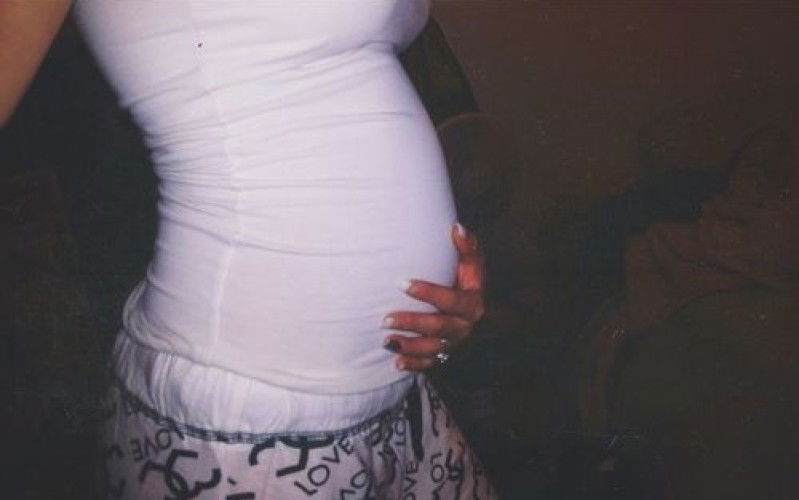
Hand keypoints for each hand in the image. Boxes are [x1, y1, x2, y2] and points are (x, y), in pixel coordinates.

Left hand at [382, 222, 485, 370]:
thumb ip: (466, 246)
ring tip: (386, 341)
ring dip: (409, 346)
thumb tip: (456, 227)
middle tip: (384, 318)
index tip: (402, 283)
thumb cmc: (463, 276)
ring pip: (433, 349)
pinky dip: (413, 365)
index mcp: (472, 302)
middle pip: (439, 327)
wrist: (466, 302)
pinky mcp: (443, 353)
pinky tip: (395, 362)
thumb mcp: (469, 262)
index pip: (452, 300)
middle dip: (412, 323)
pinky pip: (429, 364)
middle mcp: (465, 325)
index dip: (429, 293)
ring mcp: (454, 342)